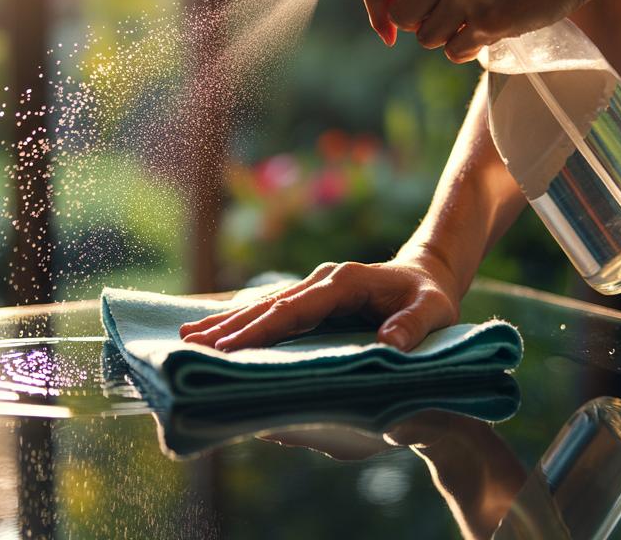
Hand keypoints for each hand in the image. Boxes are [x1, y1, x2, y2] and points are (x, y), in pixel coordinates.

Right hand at [178, 253, 463, 351]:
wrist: (428, 274)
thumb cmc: (430, 297)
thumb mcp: (433, 310)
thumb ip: (413, 326)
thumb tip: (389, 344)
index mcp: (343, 283)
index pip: (294, 309)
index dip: (260, 328)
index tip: (228, 345)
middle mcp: (321, 282)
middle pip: (268, 305)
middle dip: (228, 325)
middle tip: (189, 343)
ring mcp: (313, 288)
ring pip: (263, 305)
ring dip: (226, 321)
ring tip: (187, 335)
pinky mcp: (311, 299)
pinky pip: (271, 310)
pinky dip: (242, 319)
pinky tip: (216, 330)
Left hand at [358, 0, 595, 62]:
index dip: (374, 9)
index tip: (386, 25)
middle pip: (402, 16)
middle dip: (418, 22)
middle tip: (447, 13)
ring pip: (428, 38)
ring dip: (447, 34)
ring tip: (477, 14)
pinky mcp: (492, 20)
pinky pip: (456, 51)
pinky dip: (468, 47)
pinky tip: (490, 28)